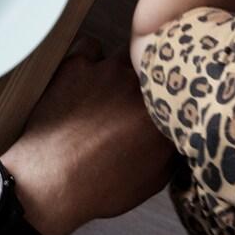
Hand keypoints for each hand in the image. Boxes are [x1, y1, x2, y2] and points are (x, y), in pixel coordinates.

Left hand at [0, 45, 172, 234]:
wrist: (50, 181)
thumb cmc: (99, 187)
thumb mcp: (154, 179)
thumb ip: (175, 146)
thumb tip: (180, 130)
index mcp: (163, 113)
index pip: (183, 87)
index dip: (177, 89)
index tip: (170, 96)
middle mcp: (140, 85)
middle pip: (156, 62)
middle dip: (152, 74)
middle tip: (139, 94)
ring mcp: (108, 70)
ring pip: (126, 50)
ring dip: (123, 66)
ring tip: (110, 89)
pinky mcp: (78, 63)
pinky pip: (91, 47)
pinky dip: (90, 59)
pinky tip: (85, 78)